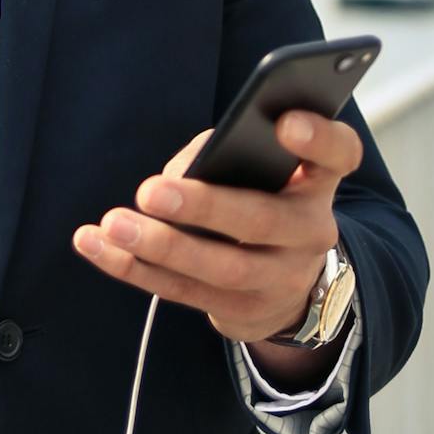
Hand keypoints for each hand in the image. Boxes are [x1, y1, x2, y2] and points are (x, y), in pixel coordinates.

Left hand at [71, 106, 361, 356]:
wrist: (287, 284)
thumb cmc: (262, 200)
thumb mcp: (264, 170)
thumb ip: (229, 154)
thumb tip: (180, 172)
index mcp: (317, 182)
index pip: (338, 155)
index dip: (318, 138)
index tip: (285, 121)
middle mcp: (309, 232)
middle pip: (263, 220)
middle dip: (204, 206)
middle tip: (151, 190)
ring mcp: (280, 279)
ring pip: (219, 268)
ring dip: (160, 246)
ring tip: (114, 225)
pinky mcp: (242, 312)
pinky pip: (180, 291)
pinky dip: (132, 268)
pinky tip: (96, 245)